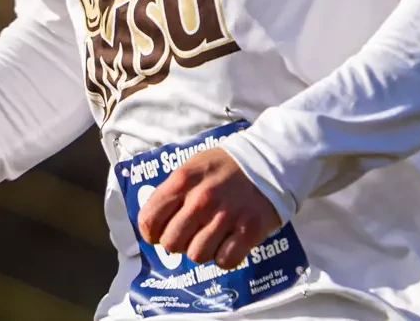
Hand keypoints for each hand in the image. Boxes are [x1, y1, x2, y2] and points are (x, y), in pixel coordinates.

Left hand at [138, 146, 278, 267]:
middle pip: (171, 243)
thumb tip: (153, 222)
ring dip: (202, 250)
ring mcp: (226, 216)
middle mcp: (201, 199)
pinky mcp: (249, 231)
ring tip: (212, 236)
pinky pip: (225, 261)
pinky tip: (229, 242)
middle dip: (178, 243)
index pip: (148, 220)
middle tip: (190, 234)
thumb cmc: (226, 166)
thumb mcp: (192, 166)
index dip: (151, 233)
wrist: (271, 159)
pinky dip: (225, 256)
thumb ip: (171, 192)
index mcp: (183, 180)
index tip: (160, 233)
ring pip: (196, 255)